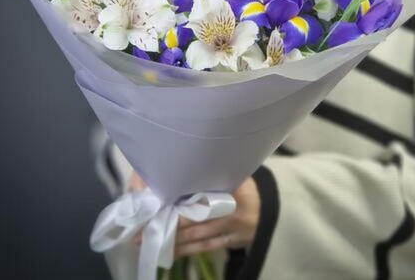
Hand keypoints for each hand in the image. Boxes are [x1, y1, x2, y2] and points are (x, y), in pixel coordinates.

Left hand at [128, 172, 259, 255]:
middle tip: (143, 226)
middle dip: (168, 223)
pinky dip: (187, 249)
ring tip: (148, 240)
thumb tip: (180, 163)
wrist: (272, 208)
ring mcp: (231, 227)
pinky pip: (205, 247)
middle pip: (195, 217)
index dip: (179, 199)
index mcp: (231, 186)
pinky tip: (170, 251)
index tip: (156, 201)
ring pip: (197, 236)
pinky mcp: (231, 241)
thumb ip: (212, 172)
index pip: (202, 192)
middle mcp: (230, 208)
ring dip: (173, 239)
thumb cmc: (245, 186)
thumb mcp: (234, 173)